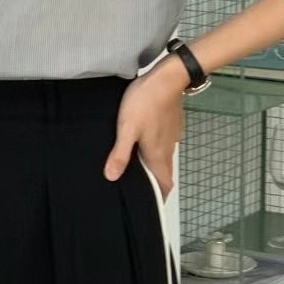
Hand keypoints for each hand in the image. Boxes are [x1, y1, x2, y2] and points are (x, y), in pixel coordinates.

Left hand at [104, 55, 187, 196]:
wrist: (167, 77)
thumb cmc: (145, 103)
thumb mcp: (127, 129)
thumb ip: (120, 154)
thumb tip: (112, 177)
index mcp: (157, 155)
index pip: (165, 184)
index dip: (160, 196)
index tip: (152, 205)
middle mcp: (167, 148)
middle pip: (164, 173)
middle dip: (155, 183)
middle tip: (139, 188)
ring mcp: (171, 136)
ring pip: (163, 158)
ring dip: (153, 166)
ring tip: (137, 167)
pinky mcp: (171, 124)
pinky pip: (164, 143)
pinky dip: (155, 150)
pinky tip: (143, 143)